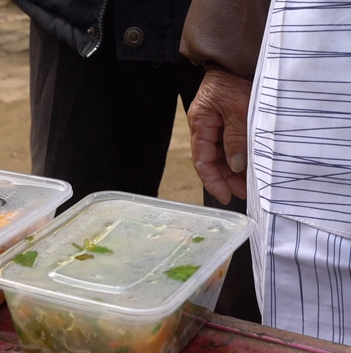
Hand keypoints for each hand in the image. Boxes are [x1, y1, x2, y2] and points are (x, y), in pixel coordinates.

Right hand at [187, 69, 252, 203]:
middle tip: (244, 191)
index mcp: (200, 124)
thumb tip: (234, 166)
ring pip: (221, 153)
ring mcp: (215, 122)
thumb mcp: (238, 110)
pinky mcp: (227, 118)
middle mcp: (204, 126)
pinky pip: (229, 143)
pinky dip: (238, 155)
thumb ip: (236, 139)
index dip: (213, 181)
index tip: (226, 196)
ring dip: (233, 169)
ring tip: (249, 181)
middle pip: (211, 160)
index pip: (202, 161)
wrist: (239, 57)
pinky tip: (248, 163)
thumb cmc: (236, 80)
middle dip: (226, 178)